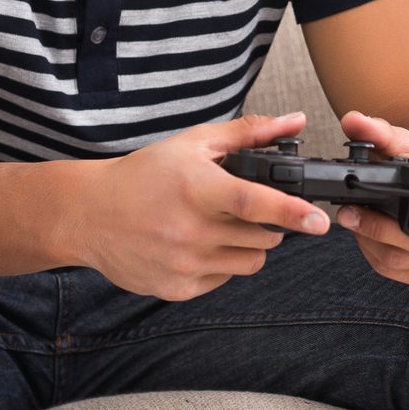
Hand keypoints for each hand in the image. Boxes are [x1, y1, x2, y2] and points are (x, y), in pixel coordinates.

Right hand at [62, 111, 328, 301]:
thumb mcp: (193, 144)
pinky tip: (198, 244)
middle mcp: (190, 230)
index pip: (253, 202)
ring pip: (250, 261)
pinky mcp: (177, 288)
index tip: (319, 220)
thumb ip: (249, 134)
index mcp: (196, 188)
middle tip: (245, 208)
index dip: (290, 211)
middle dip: (268, 222)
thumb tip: (296, 121)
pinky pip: (225, 278)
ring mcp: (183, 263)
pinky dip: (223, 262)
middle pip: (263, 236)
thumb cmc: (144, 174)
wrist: (89, 214)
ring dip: (249, 244)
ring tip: (222, 225)